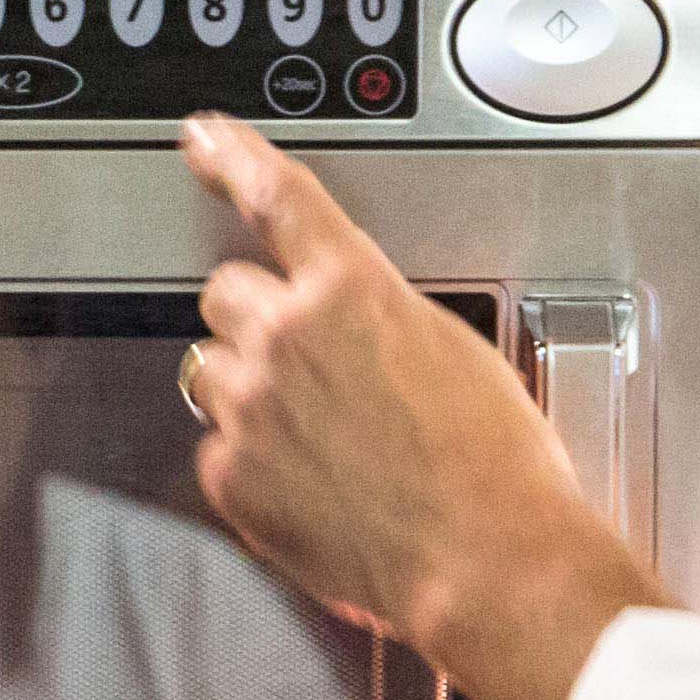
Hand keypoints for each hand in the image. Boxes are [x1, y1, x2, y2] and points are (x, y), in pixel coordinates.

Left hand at [177, 114, 668, 699]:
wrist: (487, 560)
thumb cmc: (495, 466)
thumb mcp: (451, 349)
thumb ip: (376, 317)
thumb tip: (349, 328)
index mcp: (350, 289)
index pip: (275, 197)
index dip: (232, 158)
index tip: (204, 139)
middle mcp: (285, 337)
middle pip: (227, 294)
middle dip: (260, 321)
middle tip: (313, 370)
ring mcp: (249, 408)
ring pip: (211, 371)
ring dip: (248, 389)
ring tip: (318, 438)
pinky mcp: (230, 478)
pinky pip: (219, 451)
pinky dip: (255, 465)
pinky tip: (315, 488)